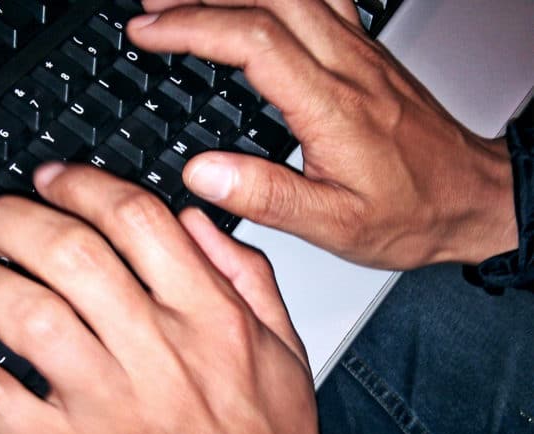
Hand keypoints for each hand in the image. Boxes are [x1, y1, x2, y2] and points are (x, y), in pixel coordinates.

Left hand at [0, 164, 316, 433]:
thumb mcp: (282, 351)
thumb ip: (247, 277)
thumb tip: (197, 222)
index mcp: (209, 319)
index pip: (137, 220)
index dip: (83, 185)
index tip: (52, 180)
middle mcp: (157, 353)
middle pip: (70, 253)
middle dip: (16, 219)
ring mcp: (107, 404)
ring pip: (27, 314)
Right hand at [130, 0, 516, 268]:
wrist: (471, 198)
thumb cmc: (411, 212)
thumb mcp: (335, 226)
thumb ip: (265, 197)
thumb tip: (202, 173)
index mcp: (332, 108)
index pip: (253, 42)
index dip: (192, 27)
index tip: (147, 33)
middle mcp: (346, 67)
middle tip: (150, 7)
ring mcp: (358, 51)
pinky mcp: (364, 50)